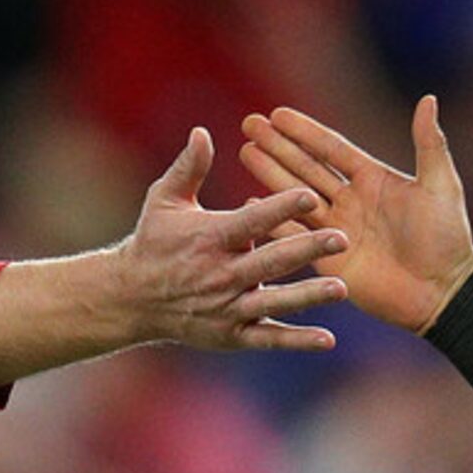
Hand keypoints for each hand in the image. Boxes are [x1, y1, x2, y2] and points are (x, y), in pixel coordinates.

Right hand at [114, 128, 349, 350]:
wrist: (130, 299)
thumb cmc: (153, 241)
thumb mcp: (164, 200)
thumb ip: (189, 168)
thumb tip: (202, 131)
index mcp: (208, 238)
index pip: (250, 221)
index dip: (279, 209)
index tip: (310, 195)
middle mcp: (219, 275)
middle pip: (269, 262)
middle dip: (306, 250)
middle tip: (342, 238)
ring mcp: (227, 308)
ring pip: (273, 303)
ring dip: (307, 296)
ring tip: (341, 289)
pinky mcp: (231, 335)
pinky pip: (268, 338)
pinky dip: (297, 340)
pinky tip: (328, 339)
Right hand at [238, 96, 472, 333]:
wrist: (442, 292)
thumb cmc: (448, 238)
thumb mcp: (441, 186)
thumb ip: (429, 144)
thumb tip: (429, 99)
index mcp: (373, 179)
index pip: (331, 148)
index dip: (304, 131)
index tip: (277, 114)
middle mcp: (351, 200)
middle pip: (306, 167)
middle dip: (277, 146)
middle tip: (248, 125)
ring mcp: (337, 229)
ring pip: (295, 196)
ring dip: (269, 175)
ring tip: (245, 152)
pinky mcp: (329, 258)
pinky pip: (295, 235)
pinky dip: (272, 221)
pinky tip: (249, 204)